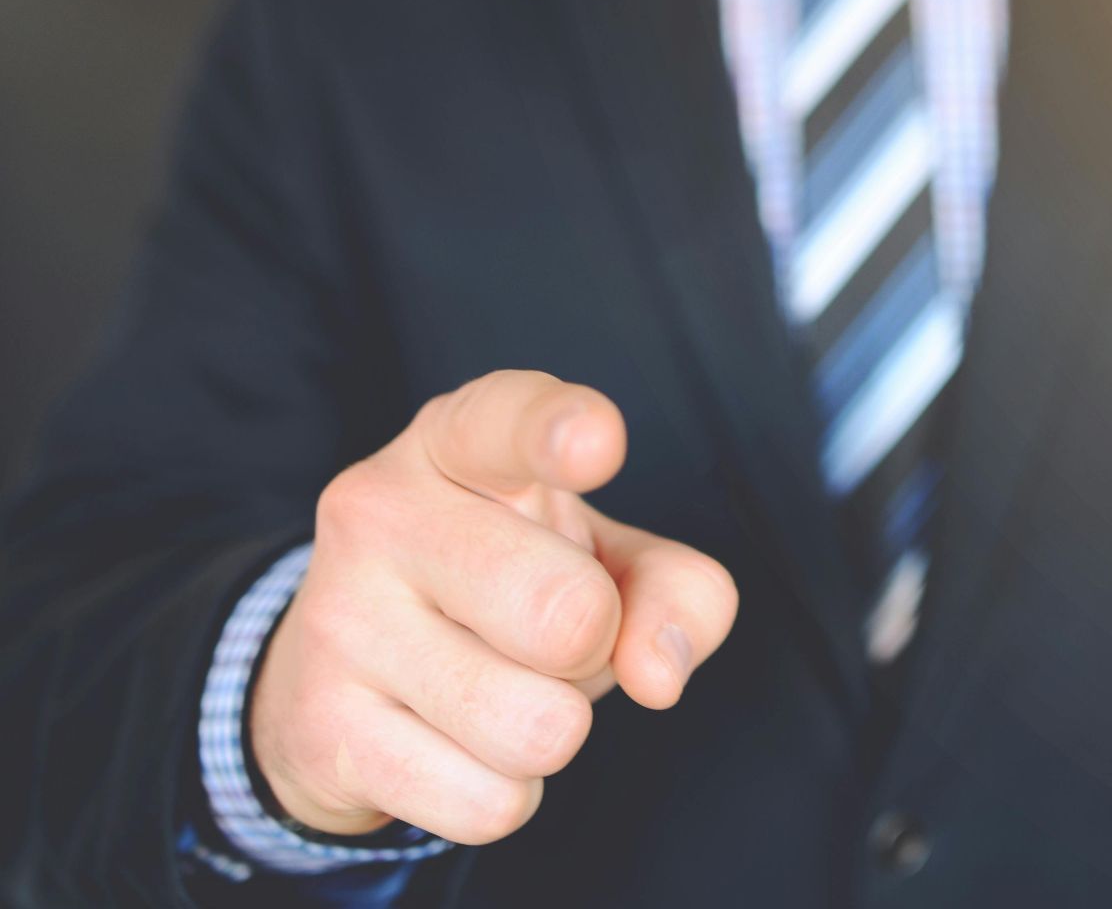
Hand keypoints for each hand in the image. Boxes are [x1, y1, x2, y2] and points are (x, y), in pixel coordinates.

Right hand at [249, 370, 737, 843]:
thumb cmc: (509, 593)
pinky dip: (504, 795)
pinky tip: (457, 747)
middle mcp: (383, 511)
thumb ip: (677, 591)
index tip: (598, 443)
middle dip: (594, 650)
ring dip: (552, 732)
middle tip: (552, 637)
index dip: (560, 431)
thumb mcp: (606, 562)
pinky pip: (488, 803)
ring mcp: (341, 618)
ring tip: (502, 689)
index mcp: (458, 444)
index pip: (507, 419)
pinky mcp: (322, 727)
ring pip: (537, 728)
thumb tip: (656, 673)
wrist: (340, 674)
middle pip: (569, 616)